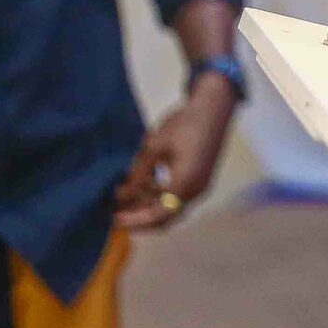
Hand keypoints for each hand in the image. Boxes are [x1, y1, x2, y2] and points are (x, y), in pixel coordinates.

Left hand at [112, 78, 236, 230]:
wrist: (214, 107)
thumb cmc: (184, 124)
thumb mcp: (154, 148)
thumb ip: (138, 174)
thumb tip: (120, 195)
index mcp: (185, 184)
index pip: (157, 216)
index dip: (134, 221)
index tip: (113, 218)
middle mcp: (196, 191)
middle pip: (166, 217)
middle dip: (140, 218)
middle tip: (116, 212)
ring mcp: (201, 185)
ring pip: (171, 207)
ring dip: (148, 204)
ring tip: (126, 192)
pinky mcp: (201, 178)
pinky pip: (178, 196)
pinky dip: (159, 195)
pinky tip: (145, 182)